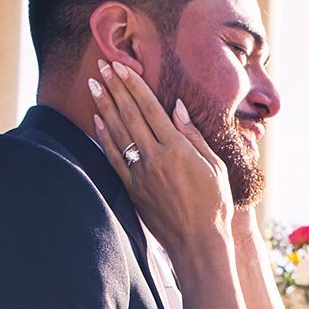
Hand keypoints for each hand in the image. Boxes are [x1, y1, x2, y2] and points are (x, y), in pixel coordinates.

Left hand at [89, 61, 231, 251]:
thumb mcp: (214, 165)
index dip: (133, 85)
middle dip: (114, 87)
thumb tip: (177, 107)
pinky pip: (113, 158)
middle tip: (101, 65)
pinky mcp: (132, 189)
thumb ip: (193, 135)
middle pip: (129, 115)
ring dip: (104, 106)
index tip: (121, 67)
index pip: (150, 108)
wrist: (198, 243)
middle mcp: (155, 158)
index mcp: (178, 149)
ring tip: (94, 85)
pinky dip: (104, 137)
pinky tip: (97, 120)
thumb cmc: (214, 204)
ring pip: (117, 133)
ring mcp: (140, 174)